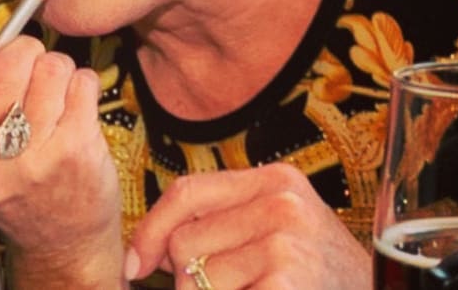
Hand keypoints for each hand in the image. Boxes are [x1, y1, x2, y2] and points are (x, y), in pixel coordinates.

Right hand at [0, 35, 125, 287]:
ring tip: (53, 93)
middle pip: (2, 70)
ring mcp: (35, 157)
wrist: (62, 239)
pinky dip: (82, 83)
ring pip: (49, 68)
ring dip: (56, 69)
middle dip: (22, 52)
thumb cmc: (20, 186)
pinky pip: (81, 82)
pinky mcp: (76, 150)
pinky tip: (75, 105)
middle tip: (28, 65)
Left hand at [126, 163, 370, 288]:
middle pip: (185, 241)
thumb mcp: (279, 232)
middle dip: (189, 279)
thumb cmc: (321, 279)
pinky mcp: (286, 281)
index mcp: (275, 180)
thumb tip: (143, 256)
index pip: (186, 192)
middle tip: (233, 289)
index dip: (151, 230)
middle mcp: (281, 202)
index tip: (136, 264)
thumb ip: (224, 224)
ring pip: (196, 280)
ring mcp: (287, 242)